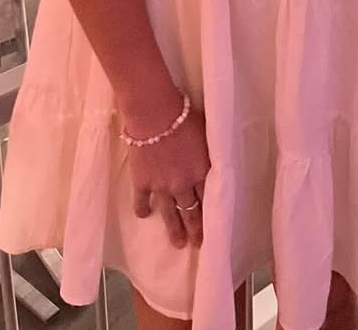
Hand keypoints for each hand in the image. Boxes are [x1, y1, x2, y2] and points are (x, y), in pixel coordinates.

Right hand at [126, 104, 210, 249]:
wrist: (154, 114)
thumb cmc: (183, 116)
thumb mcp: (204, 133)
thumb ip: (206, 152)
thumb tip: (212, 160)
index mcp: (201, 170)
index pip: (209, 197)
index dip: (212, 212)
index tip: (215, 226)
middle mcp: (183, 184)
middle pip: (191, 211)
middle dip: (195, 229)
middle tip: (198, 244)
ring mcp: (161, 186)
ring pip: (169, 213)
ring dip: (174, 229)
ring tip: (178, 243)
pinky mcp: (142, 182)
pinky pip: (141, 201)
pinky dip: (143, 209)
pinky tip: (144, 215)